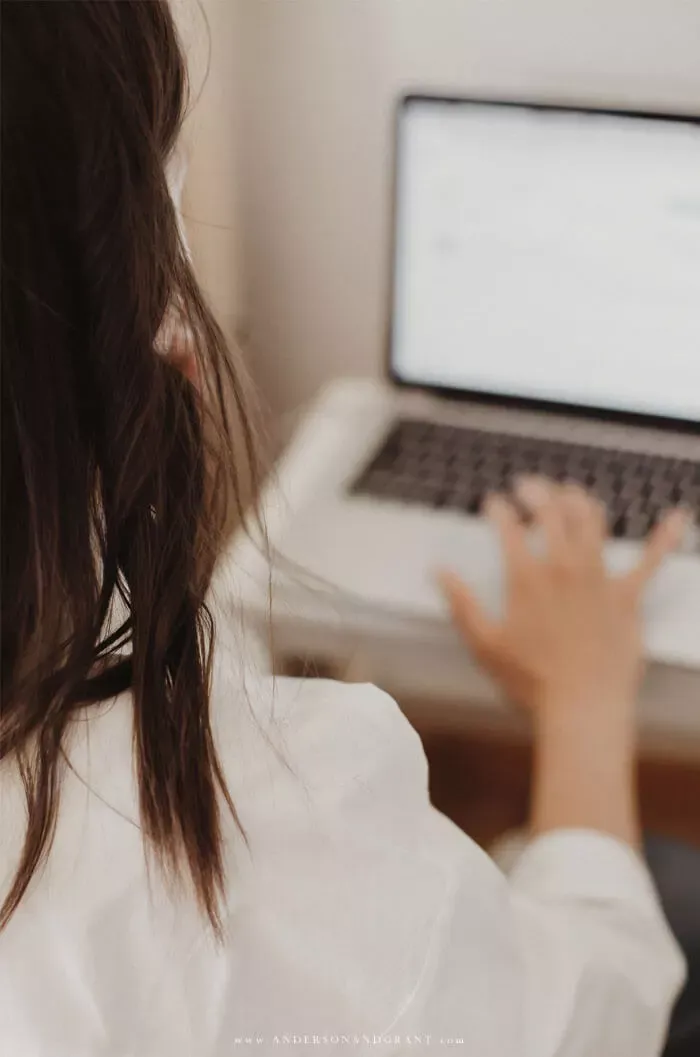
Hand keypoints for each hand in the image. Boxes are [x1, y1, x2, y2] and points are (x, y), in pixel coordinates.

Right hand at [440, 479, 686, 718]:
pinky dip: (665, 536)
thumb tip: (439, 571)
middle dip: (536, 490)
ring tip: (569, 492)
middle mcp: (563, 568)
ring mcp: (598, 578)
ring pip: (592, 520)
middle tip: (527, 486)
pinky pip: (650, 561)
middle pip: (551, 511)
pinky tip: (679, 516)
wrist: (582, 708)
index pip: (508, 526)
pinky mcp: (627, 597)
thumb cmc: (530, 681)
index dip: (498, 508)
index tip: (492, 503)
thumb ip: (461, 604)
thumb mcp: (484, 644)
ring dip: (579, 499)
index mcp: (526, 578)